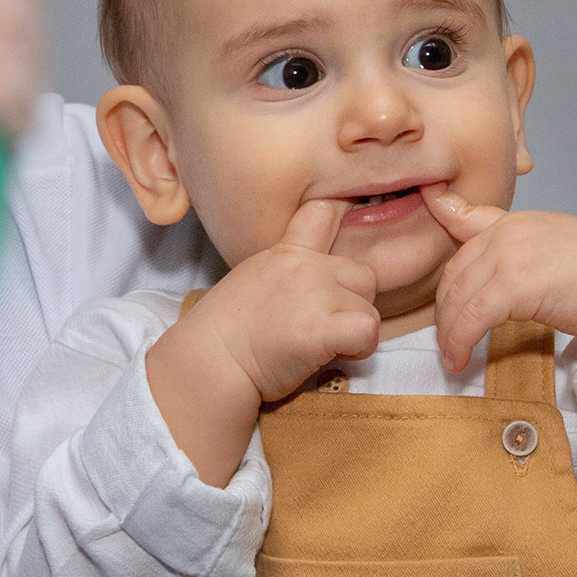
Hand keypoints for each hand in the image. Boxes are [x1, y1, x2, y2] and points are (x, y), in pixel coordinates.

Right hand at [145, 199, 378, 485]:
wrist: (208, 364)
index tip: (338, 260)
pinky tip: (336, 355)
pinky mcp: (323, 326)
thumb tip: (314, 286)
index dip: (342, 228)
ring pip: (369, 308)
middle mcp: (306, 266)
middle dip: (352, 304)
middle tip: (323, 326)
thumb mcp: (254, 280)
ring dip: (354, 331)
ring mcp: (316, 293)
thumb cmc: (226, 333)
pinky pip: (368, 330)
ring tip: (321, 346)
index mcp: (286, 252)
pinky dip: (361, 347)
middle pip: (363, 276)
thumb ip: (288, 272)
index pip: (324, 212)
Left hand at [422, 184, 576, 399]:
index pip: (465, 222)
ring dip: (448, 332)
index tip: (426, 210)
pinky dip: (460, 341)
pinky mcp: (513, 284)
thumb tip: (496, 257)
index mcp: (517, 221)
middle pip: (454, 271)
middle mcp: (508, 231)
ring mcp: (509, 254)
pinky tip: (461, 359)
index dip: (441, 221)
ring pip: (458, 297)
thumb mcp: (552, 245)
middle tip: (446, 337)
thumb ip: (517, 245)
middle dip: (444, 308)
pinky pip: (471, 317)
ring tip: (451, 356)